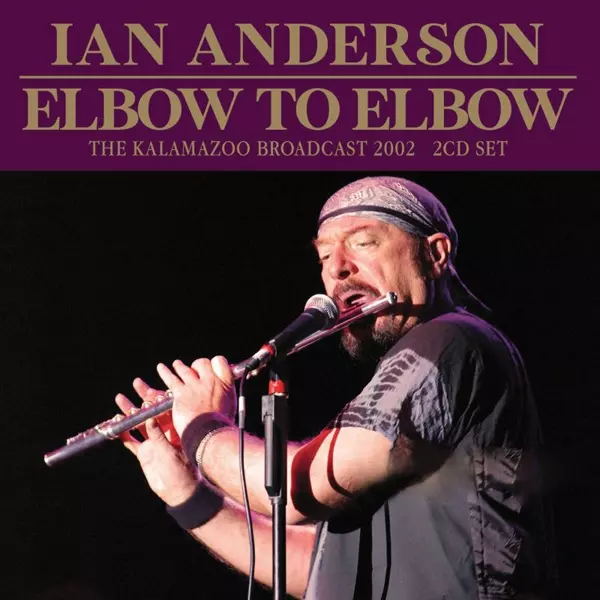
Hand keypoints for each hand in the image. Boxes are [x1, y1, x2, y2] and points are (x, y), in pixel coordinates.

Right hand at [115, 378, 197, 506]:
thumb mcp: (171, 451)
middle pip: (151, 411)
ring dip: (130, 412)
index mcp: (176, 428)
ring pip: (139, 423)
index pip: (165, 408)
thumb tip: (150, 418)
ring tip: (120, 398)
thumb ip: (159, 435)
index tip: (151, 386)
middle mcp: (164, 432)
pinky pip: (132, 441)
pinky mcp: (145, 454)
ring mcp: (153, 442)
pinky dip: (124, 433)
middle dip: (143, 397)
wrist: (181, 490)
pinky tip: (116, 425)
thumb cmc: (184, 470)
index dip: (158, 397)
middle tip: (136, 382)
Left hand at [155, 357, 235, 435]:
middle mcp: (210, 381)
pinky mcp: (180, 393)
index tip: (212, 366)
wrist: (209, 433)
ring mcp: (194, 386)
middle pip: (202, 363)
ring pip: (185, 370)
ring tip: (177, 364)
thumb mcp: (230, 406)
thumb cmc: (221, 424)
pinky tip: (161, 368)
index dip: (215, 362)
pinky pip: (171, 379)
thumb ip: (225, 395)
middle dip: (198, 365)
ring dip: (180, 366)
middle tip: (195, 369)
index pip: (220, 362)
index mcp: (224, 384)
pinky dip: (165, 372)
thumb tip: (223, 392)